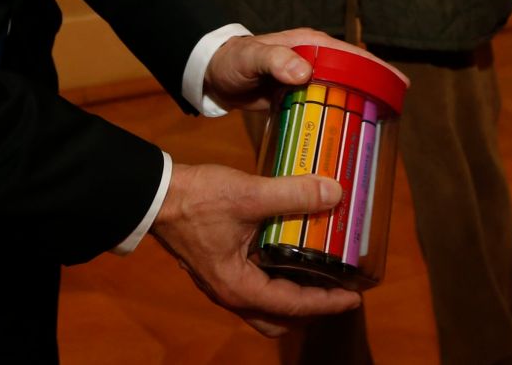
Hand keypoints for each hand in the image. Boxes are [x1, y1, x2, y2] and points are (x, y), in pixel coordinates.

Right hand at [150, 162, 360, 336]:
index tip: (355, 297)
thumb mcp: (248, 194)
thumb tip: (334, 192)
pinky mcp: (219, 267)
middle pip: (279, 318)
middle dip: (310, 309)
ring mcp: (222, 282)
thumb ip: (292, 194)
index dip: (327, 302)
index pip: (293, 305)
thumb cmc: (198, 200)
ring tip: (319, 272)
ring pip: (265, 304)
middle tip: (337, 289)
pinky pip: (256, 285)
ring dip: (293, 295)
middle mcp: (231, 293)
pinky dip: (278, 278)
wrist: (155, 194)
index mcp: (239, 287)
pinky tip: (290, 252)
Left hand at [204, 29, 405, 112]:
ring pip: (339, 91)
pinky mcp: (295, 95)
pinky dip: (333, 117)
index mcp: (309, 44)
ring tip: (375, 128)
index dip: (376, 68)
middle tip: (394, 113)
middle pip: (352, 74)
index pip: (352, 54)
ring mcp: (305, 78)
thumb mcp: (252, 57)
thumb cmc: (231, 59)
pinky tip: (342, 135)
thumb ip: (276, 61)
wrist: (211, 73)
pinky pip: (321, 105)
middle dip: (373, 90)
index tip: (399, 84)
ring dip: (355, 106)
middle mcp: (313, 59)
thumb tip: (305, 72)